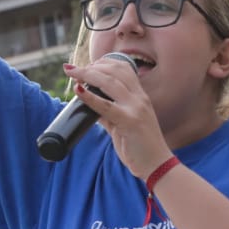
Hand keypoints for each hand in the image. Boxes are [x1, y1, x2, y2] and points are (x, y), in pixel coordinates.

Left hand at [62, 56, 172, 180]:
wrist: (156, 165)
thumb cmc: (140, 147)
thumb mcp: (123, 125)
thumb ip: (108, 114)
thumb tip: (90, 105)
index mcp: (140, 97)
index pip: (124, 68)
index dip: (104, 63)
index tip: (87, 66)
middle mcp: (139, 98)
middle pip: (115, 71)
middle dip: (91, 66)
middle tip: (72, 69)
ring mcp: (136, 108)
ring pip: (109, 82)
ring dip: (87, 74)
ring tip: (72, 73)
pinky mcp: (130, 121)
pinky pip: (106, 106)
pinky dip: (89, 97)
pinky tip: (78, 90)